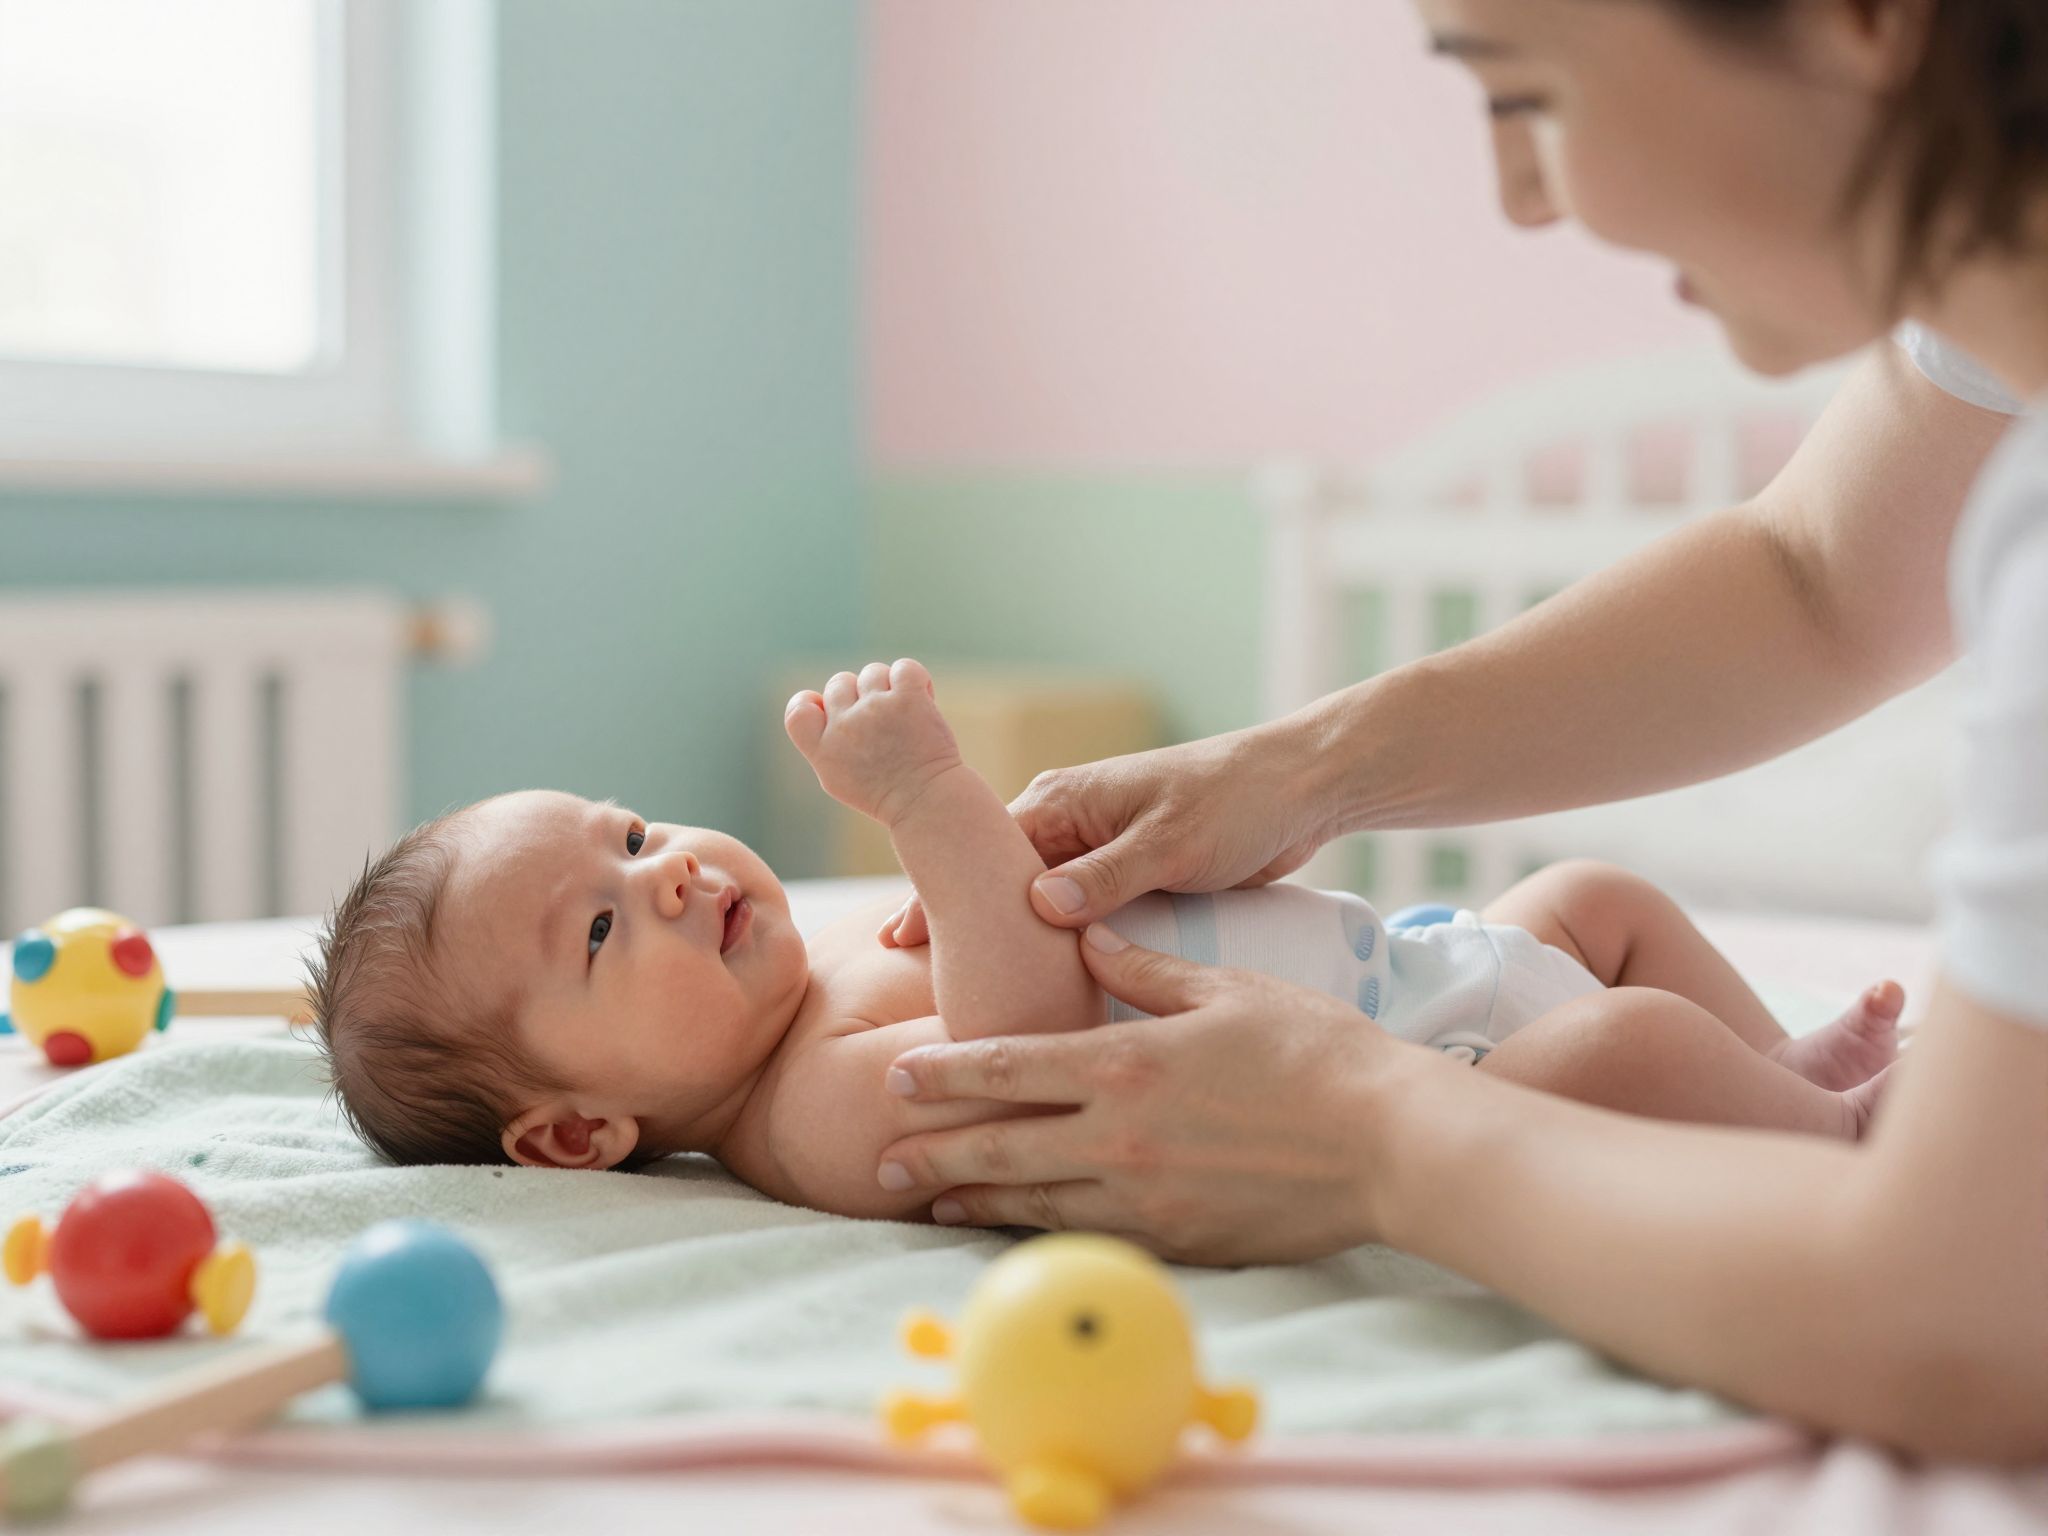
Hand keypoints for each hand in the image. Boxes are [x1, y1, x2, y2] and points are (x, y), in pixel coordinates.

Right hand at [785, 659, 962, 827]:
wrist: (928, 803)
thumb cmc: (886, 793)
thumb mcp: (839, 777)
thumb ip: (823, 742)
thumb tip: (818, 701)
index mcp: (823, 749)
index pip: (798, 709)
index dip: (811, 701)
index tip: (831, 711)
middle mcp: (845, 726)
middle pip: (840, 682)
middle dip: (859, 694)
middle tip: (882, 721)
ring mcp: (876, 709)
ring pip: (872, 672)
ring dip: (888, 687)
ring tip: (904, 713)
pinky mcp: (908, 699)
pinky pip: (904, 668)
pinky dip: (914, 680)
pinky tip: (922, 698)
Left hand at [873, 925, 1424, 1264]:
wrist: (1390, 1143)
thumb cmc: (1317, 1054)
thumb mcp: (1228, 990)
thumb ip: (1145, 969)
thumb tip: (1088, 931)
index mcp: (1124, 1065)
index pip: (1008, 1067)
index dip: (945, 1073)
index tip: (898, 1076)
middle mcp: (1118, 1137)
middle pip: (1001, 1149)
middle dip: (935, 1153)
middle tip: (881, 1159)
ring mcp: (1144, 1199)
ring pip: (1035, 1204)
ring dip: (975, 1203)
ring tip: (931, 1203)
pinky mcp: (1176, 1241)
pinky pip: (1090, 1238)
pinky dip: (1044, 1236)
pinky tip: (1020, 1235)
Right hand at [878, 723, 1327, 947]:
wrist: (1300, 789)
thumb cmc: (1236, 800)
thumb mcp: (1172, 840)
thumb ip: (1107, 874)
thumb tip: (1040, 905)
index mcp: (1063, 802)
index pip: (983, 854)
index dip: (942, 897)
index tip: (901, 940)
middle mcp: (1068, 826)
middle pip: (995, 884)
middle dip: (958, 924)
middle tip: (911, 976)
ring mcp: (1095, 855)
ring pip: (1032, 906)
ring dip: (1003, 941)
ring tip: (958, 992)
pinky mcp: (1126, 880)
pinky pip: (1074, 921)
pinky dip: (1050, 948)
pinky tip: (1031, 986)